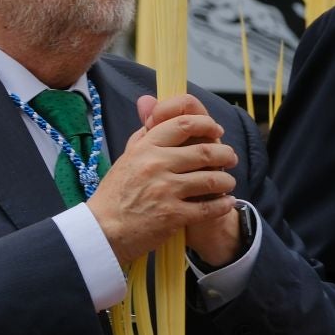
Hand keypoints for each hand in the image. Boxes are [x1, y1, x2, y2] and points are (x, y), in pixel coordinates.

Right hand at [87, 94, 239, 265]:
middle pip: (204, 151)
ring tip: (228, 182)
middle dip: (225, 153)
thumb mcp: (126, 159)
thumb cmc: (116, 194)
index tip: (216, 129)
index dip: (206, 124)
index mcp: (145, 148)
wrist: (103, 231)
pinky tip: (227, 202)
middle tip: (231, 157)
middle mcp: (156, 165)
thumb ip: (144, 134)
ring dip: (226, 180)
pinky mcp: (174, 215)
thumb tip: (151, 102)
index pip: (182, 124)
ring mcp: (166, 190)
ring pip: (212, 179)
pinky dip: (223, 204)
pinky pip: (209, 207)